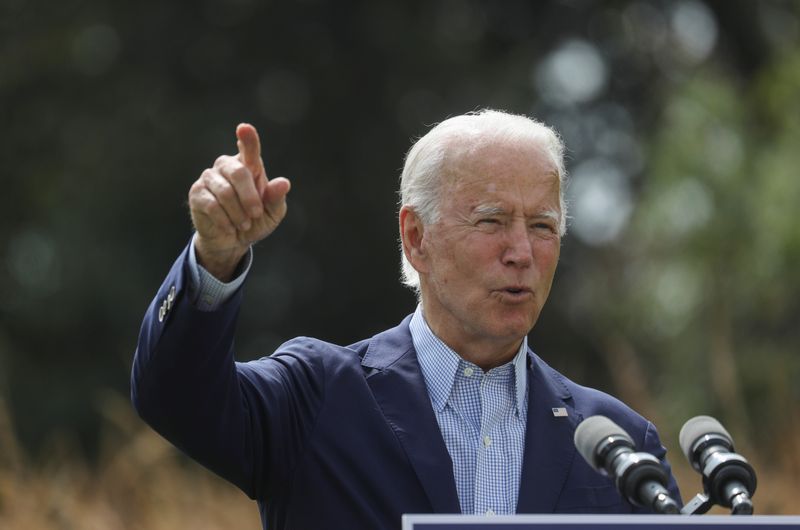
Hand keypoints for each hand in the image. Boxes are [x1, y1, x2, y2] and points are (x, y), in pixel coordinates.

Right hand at [188, 123, 290, 280]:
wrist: (233, 240)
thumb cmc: (254, 221)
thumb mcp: (272, 213)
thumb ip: (276, 198)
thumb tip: (284, 183)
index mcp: (249, 165)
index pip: (249, 148)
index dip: (247, 138)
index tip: (244, 129)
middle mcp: (227, 166)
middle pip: (238, 172)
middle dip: (250, 197)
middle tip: (256, 214)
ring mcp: (209, 177)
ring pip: (225, 192)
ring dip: (238, 213)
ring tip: (244, 224)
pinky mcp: (196, 193)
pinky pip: (212, 205)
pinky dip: (225, 220)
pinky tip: (229, 226)